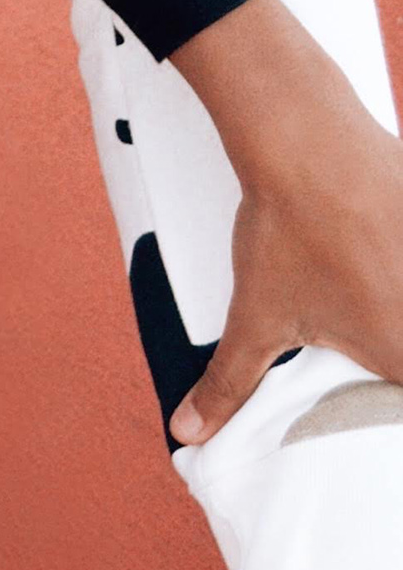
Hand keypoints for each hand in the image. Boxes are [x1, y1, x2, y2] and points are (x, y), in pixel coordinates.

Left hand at [169, 0, 402, 442]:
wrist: (306, 136)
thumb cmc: (288, 229)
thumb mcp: (256, 315)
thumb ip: (230, 383)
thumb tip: (188, 433)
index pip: (398, 408)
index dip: (388, 412)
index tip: (373, 394)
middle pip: (402, 351)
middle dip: (386, 359)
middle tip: (359, 340)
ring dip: (388, 299)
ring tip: (359, 285)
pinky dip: (394, 264)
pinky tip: (376, 251)